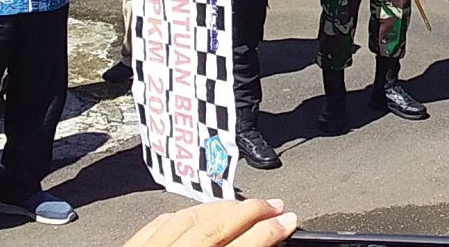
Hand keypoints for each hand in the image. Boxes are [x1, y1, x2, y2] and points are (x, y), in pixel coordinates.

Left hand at [123, 199, 296, 246]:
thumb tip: (263, 242)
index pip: (243, 245)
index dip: (270, 230)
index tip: (288, 220)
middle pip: (216, 224)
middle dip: (251, 211)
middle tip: (275, 205)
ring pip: (189, 216)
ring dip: (222, 207)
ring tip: (244, 205)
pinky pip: (159, 223)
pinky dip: (183, 215)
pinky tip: (198, 212)